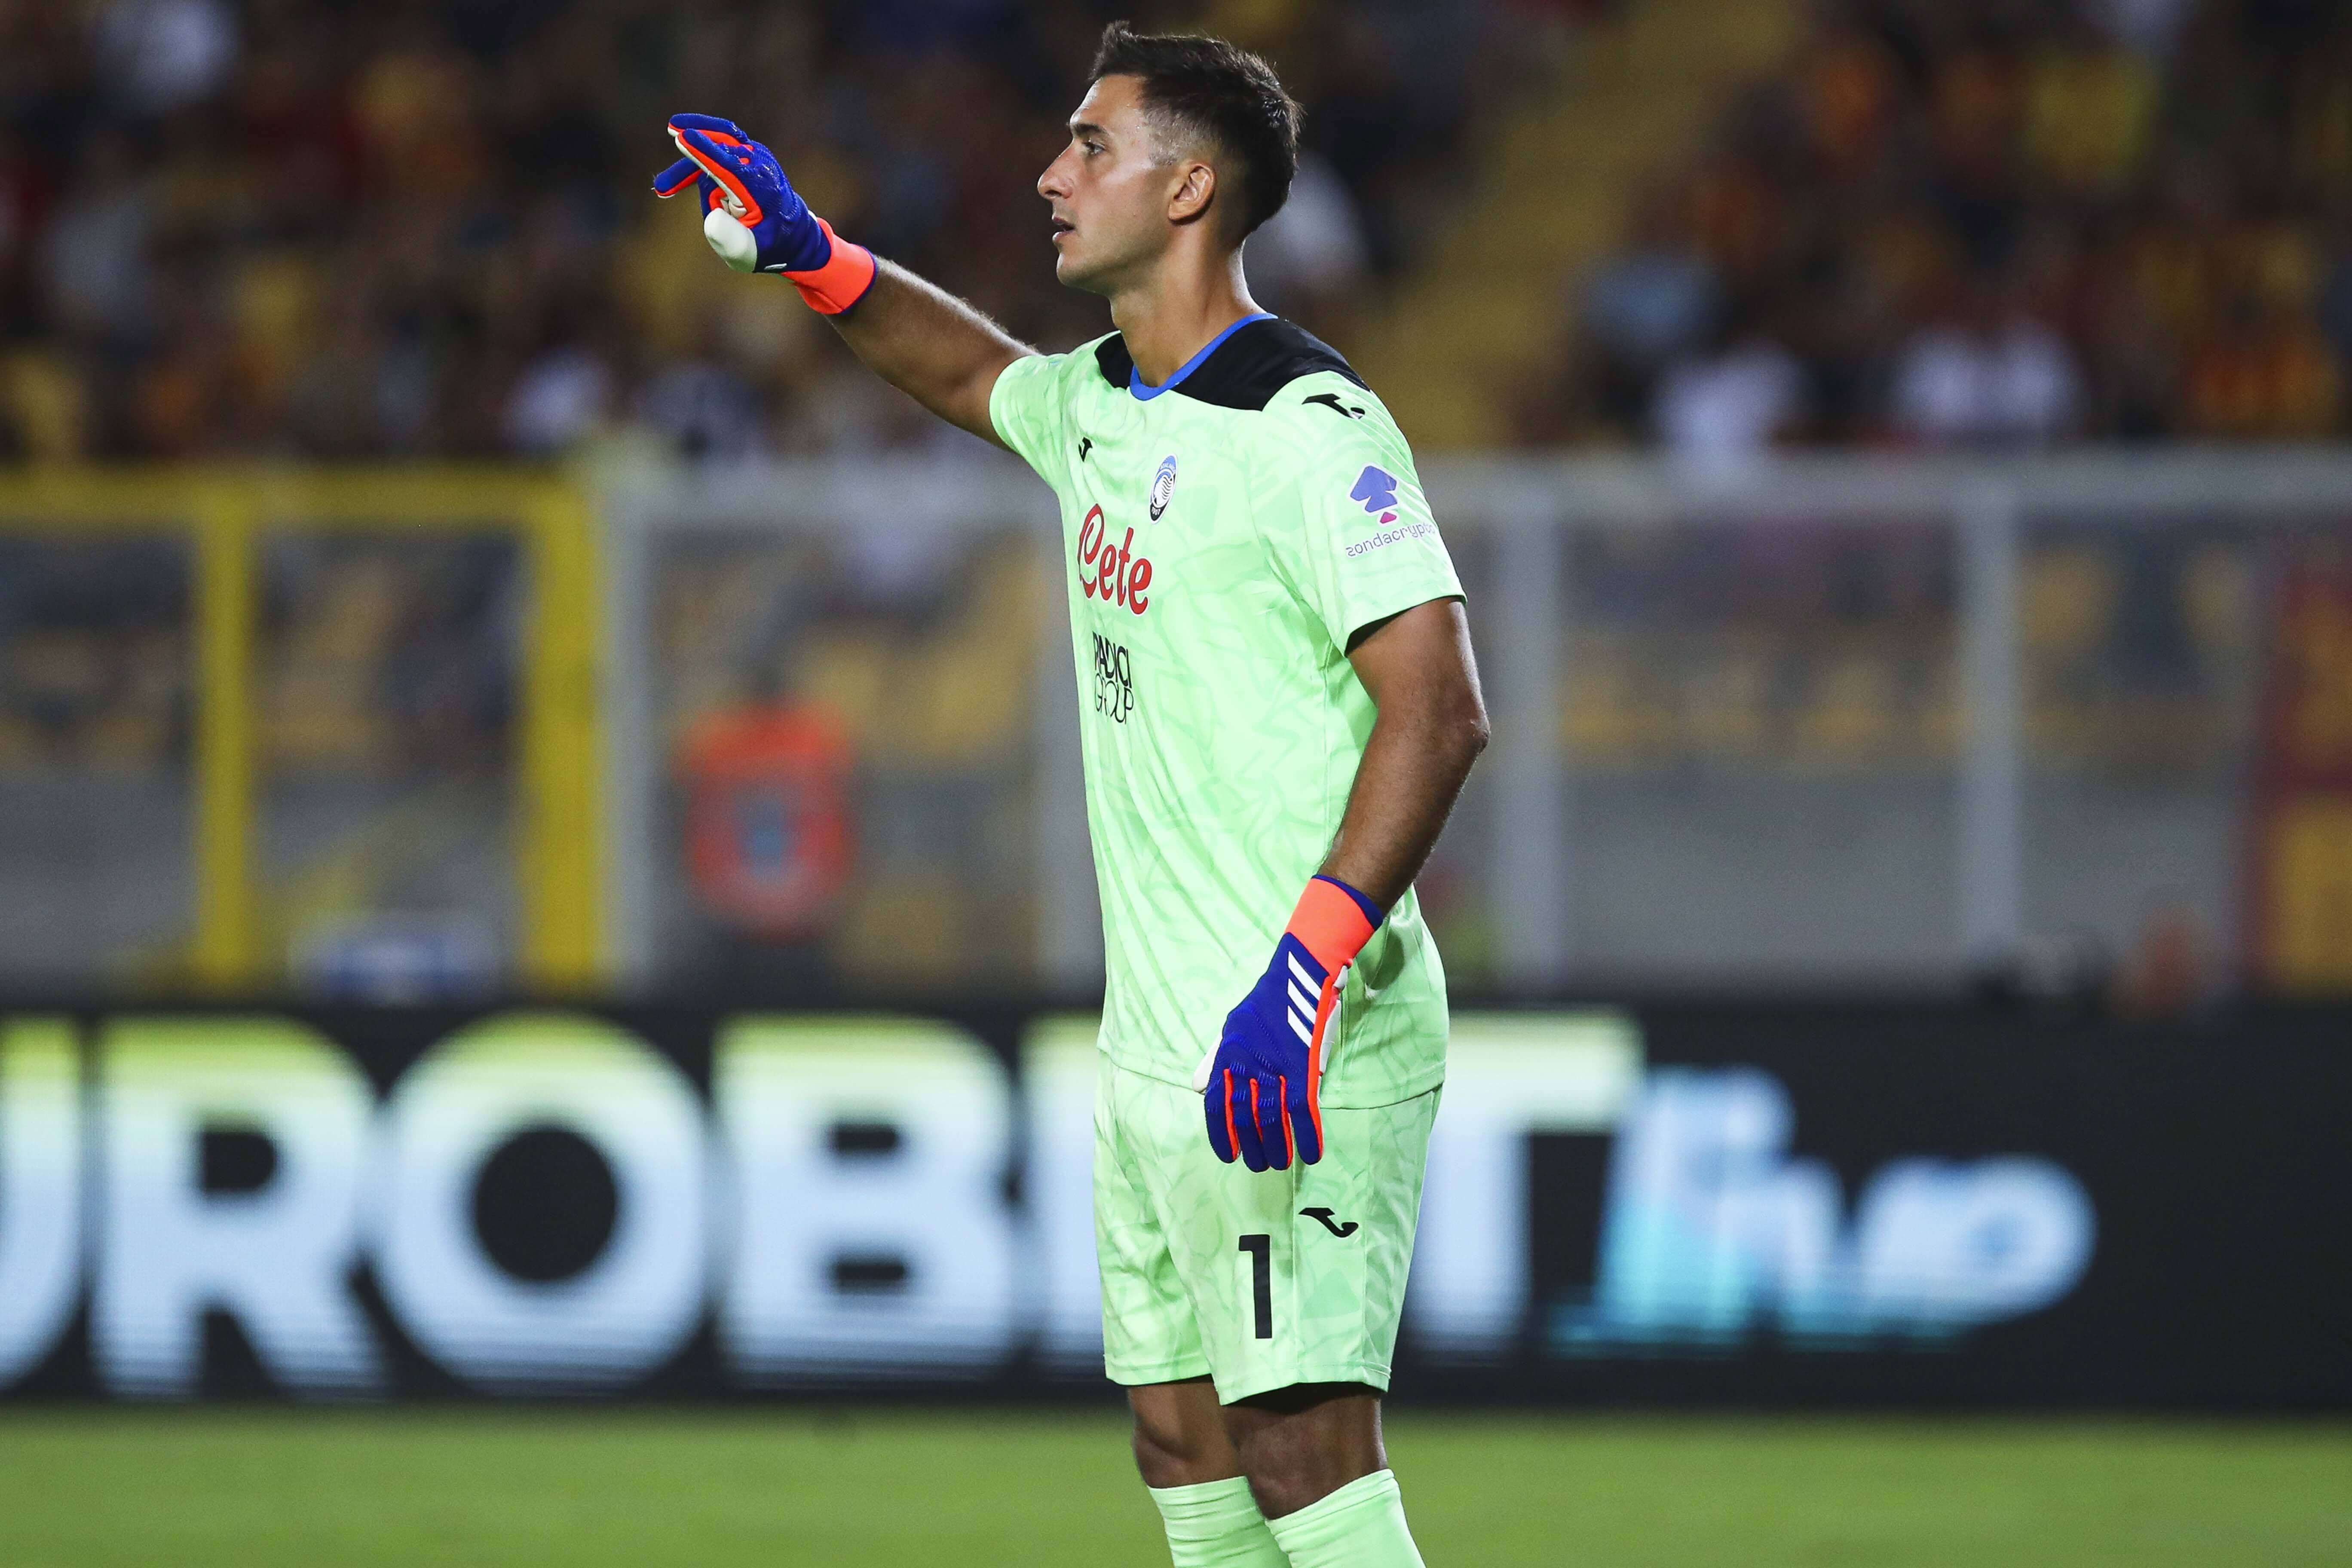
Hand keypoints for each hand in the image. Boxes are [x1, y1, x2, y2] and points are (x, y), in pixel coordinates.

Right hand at [652, 113, 831, 274]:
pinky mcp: (741, 154)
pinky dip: (693, 162)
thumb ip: (733, 240)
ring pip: (712, 147)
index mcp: (763, 189)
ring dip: (686, 168)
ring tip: (662, 189)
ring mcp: (751, 156)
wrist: (790, 233)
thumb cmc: (769, 245)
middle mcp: (758, 165)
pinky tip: (669, 186)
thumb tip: (712, 217)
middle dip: (692, 153)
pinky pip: (713, 151)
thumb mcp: (752, 252)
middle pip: (719, 146)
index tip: (683, 137)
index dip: (706, 151)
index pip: (730, 165)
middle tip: (663, 168)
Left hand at [1195, 876, 1382, 1171]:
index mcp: (1227, 1055)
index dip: (1221, 1134)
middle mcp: (1246, 1063)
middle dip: (1252, 1146)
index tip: (1229, 1155)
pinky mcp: (1303, 1065)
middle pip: (1245, 1117)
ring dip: (1277, 1146)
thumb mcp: (1232, 1026)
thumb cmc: (1265, 1001)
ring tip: (1281, 1163)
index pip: (1216, 1104)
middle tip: (1259, 1165)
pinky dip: (1308, 1135)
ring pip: (1272, 1118)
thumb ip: (1215, 1059)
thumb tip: (1195, 1088)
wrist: (1299, 974)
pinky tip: (1312, 1154)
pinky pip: (1304, 1109)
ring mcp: (1275, 1066)